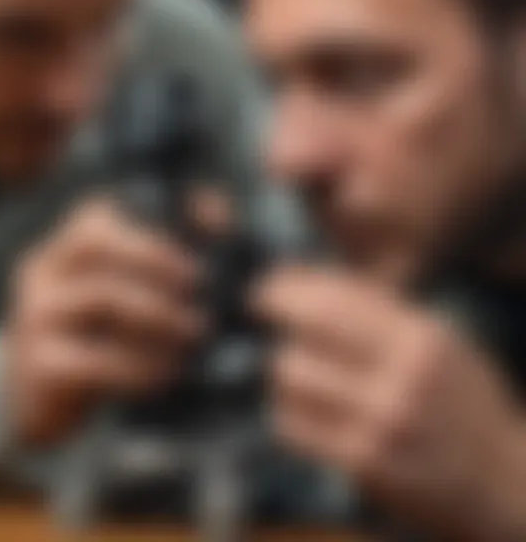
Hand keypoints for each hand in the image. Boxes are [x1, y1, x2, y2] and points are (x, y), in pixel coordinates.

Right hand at [5, 199, 203, 445]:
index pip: (100, 217)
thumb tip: (215, 211)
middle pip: (97, 245)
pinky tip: (165, 376)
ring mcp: (35, 315)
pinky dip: (135, 366)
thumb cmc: (97, 334)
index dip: (151, 235)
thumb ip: (167, 248)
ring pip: (99, 297)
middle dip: (157, 265)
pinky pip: (91, 358)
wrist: (35, 397)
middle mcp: (44, 271)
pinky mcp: (39, 363)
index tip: (197, 264)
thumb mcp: (122, 291)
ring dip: (157, 317)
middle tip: (201, 293)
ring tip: (194, 336)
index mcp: (67, 248)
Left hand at [255, 267, 525, 540]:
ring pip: (290, 374)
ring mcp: (382, 424)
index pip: (337, 300)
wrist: (503, 484)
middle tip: (261, 309)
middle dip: (276, 314)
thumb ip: (375, 308)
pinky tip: (304, 412)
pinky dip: (287, 412)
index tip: (267, 286)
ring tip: (300, 372)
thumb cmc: (458, 401)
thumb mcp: (434, 342)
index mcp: (422, 339)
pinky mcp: (362, 464)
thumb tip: (301, 278)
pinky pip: (290, 424)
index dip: (290, 288)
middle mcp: (403, 378)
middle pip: (306, 332)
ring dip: (285, 369)